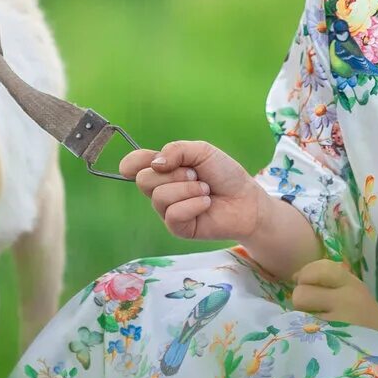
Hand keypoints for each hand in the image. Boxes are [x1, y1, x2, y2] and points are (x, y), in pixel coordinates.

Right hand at [118, 139, 266, 242]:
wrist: (244, 198)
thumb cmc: (224, 173)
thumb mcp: (202, 151)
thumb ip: (176, 150)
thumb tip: (155, 164)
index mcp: (163, 168)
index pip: (134, 164)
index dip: (133, 163)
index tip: (152, 162)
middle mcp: (161, 189)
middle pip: (144, 180)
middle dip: (174, 174)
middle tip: (195, 175)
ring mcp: (167, 210)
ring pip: (159, 197)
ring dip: (188, 189)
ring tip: (205, 190)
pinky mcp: (177, 228)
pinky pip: (172, 215)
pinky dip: (193, 205)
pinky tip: (206, 204)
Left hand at [290, 258, 377, 334]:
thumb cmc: (362, 315)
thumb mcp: (352, 288)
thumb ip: (326, 278)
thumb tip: (294, 277)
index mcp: (351, 283)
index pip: (320, 269)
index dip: (305, 274)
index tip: (305, 283)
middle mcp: (345, 300)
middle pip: (302, 292)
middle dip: (301, 299)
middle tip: (311, 307)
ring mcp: (338, 324)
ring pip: (300, 314)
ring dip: (301, 317)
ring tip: (315, 322)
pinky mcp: (332, 343)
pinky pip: (305, 333)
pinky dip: (305, 332)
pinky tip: (316, 334)